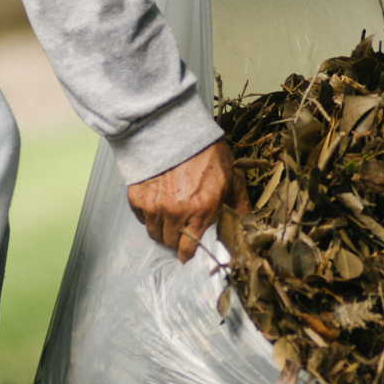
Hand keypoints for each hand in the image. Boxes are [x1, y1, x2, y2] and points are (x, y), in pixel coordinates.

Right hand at [127, 139, 250, 262]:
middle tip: (181, 230)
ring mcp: (154, 205)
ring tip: (169, 218)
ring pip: (153, 232)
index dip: (188, 254)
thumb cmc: (206, 153)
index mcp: (201, 211)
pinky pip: (140, 217)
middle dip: (176, 240)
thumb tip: (246, 225)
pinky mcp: (137, 196)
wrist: (177, 130)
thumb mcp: (232, 178)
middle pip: (170, 242)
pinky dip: (147, 215)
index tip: (188, 253)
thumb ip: (239, 205)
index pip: (188, 249)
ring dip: (162, 229)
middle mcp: (176, 212)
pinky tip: (157, 203)